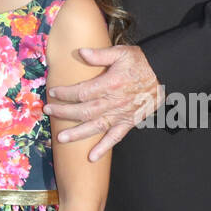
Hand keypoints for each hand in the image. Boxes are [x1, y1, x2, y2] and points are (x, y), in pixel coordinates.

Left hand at [45, 44, 162, 160]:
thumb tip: (81, 52)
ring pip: (95, 126)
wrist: (163, 75)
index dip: (66, 93)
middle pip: (84, 111)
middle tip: (48, 111)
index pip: (82, 92)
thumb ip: (100, 54)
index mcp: (110, 84)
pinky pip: (115, 138)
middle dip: (64, 112)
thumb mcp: (121, 52)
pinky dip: (104, 148)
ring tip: (60, 138)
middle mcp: (114, 102)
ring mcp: (121, 114)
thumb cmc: (140, 62)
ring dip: (77, 133)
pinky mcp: (128, 122)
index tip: (53, 93)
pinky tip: (92, 157)